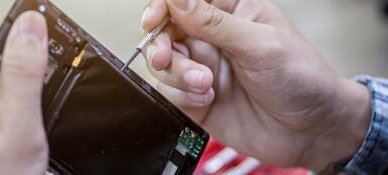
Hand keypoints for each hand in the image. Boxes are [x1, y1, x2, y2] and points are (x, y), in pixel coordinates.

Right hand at [141, 0, 370, 170]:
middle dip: (161, 43)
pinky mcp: (196, 98)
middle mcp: (212, 39)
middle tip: (167, 57)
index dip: (164, 6)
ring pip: (164, 63)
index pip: (185, 1)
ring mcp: (203, 68)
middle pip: (165, 31)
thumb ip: (215, 23)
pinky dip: (181, 95)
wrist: (312, 130)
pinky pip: (169, 92)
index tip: (155, 19)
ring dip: (176, 73)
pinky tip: (206, 98)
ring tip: (205, 84)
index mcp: (231, 13)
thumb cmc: (300, 78)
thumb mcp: (260, 44)